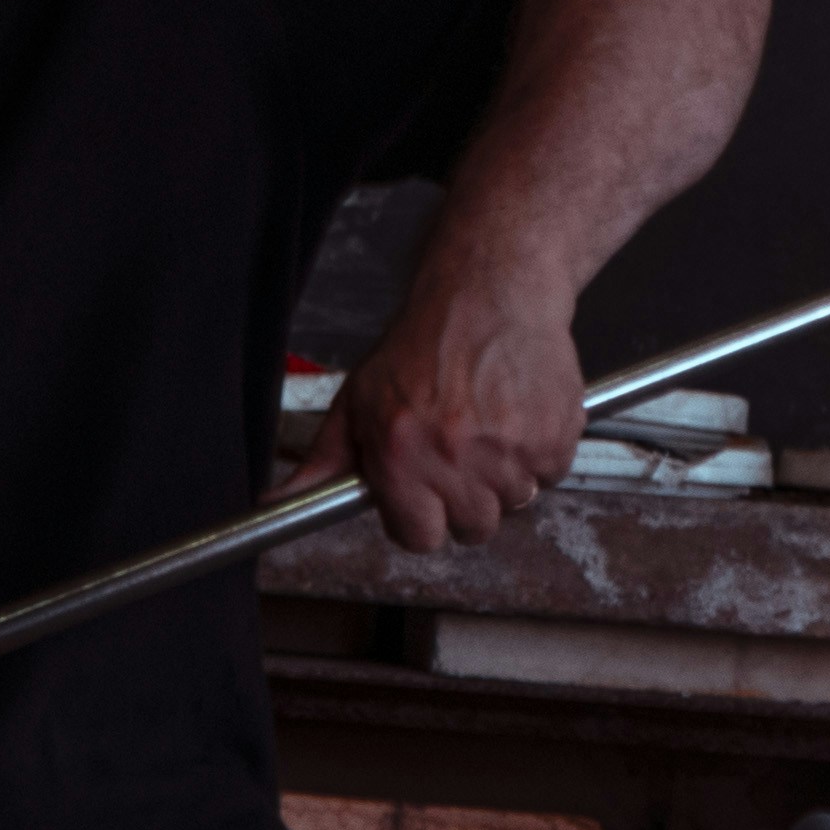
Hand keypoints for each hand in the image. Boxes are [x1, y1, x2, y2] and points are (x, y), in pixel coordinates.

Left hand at [294, 257, 584, 551]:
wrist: (490, 291)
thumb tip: (277, 504)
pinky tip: (518, 413)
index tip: (425, 496)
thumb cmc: (423, 342)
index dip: (421, 518)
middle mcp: (453, 455)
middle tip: (461, 451)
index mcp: (399, 452)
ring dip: (505, 475)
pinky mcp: (553, 437)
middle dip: (466, 500)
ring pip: (514, 504)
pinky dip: (541, 452)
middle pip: (472, 529)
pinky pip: (551, 475)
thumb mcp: (358, 399)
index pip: (418, 538)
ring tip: (490, 424)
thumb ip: (325, 461)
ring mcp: (508, 450)